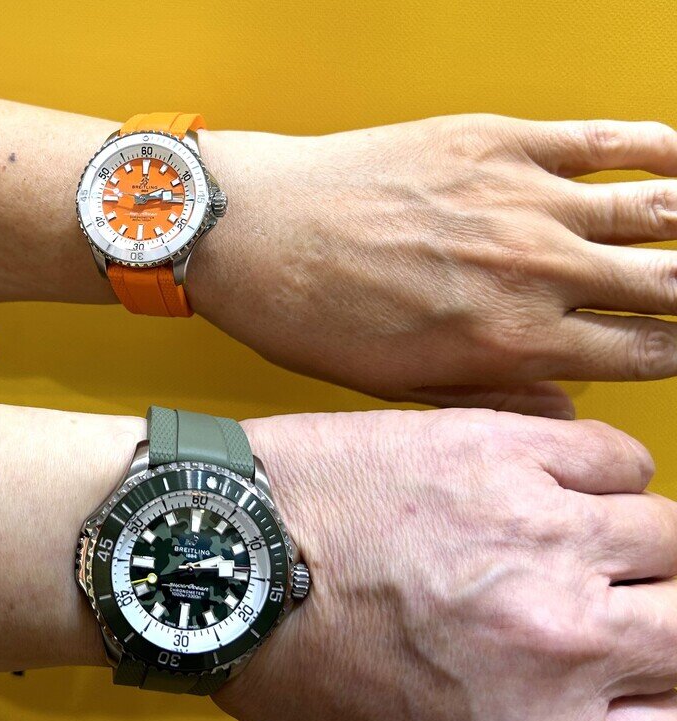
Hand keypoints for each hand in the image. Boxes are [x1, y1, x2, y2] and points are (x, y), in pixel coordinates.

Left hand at [193, 116, 676, 416]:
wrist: (258, 234)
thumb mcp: (402, 388)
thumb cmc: (315, 316)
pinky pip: (607, 141)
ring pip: (654, 212)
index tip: (676, 345)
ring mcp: (522, 201)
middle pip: (668, 284)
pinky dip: (660, 150)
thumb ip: (497, 396)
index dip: (676, 352)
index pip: (644, 353)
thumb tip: (567, 406)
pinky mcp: (498, 142)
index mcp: (513, 344)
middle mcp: (535, 273)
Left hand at [216, 409, 676, 720]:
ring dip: (641, 545)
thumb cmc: (297, 661)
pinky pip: (616, 456)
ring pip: (670, 534)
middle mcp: (553, 640)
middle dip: (664, 621)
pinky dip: (608, 474)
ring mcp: (532, 535)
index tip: (648, 673)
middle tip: (622, 607)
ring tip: (586, 543)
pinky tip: (564, 486)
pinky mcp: (496, 450)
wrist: (225, 561)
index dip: (664, 696)